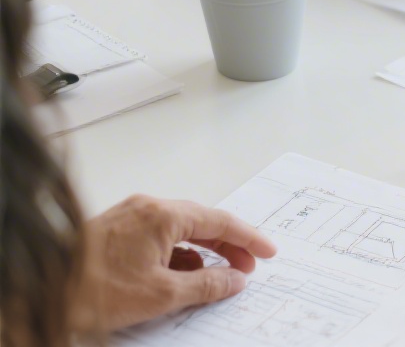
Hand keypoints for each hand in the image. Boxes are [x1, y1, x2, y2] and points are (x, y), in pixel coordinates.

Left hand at [71, 195, 276, 332]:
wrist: (40, 291)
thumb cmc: (93, 290)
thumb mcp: (162, 294)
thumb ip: (206, 284)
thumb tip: (234, 279)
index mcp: (162, 214)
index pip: (220, 221)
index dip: (248, 238)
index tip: (267, 252)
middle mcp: (147, 207)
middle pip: (201, 221)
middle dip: (228, 245)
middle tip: (247, 267)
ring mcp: (129, 216)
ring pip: (179, 229)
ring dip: (202, 251)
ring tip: (217, 275)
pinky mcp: (115, 229)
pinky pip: (158, 236)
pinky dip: (177, 253)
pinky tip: (182, 275)